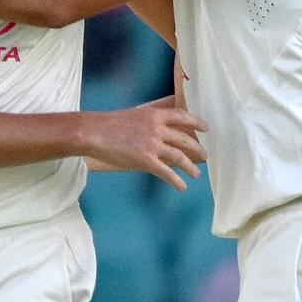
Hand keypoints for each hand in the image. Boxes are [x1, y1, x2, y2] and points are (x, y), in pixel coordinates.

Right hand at [83, 106, 206, 191]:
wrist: (94, 132)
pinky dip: (177, 181)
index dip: (196, 122)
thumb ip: (150, 122)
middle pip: (185, 139)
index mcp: (155, 115)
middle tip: (205, 156)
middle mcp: (158, 128)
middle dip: (197, 149)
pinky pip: (166, 173)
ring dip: (190, 167)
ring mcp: (153, 145)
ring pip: (179, 157)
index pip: (182, 116)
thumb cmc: (109, 124)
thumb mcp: (134, 115)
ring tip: (196, 174)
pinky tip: (182, 187)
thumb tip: (160, 132)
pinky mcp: (146, 160)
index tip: (206, 128)